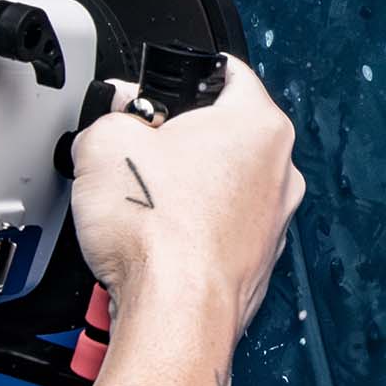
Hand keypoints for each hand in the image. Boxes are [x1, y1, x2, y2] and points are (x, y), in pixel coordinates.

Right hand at [70, 57, 303, 342]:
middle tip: (141, 151)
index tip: (161, 90)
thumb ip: (111, 113)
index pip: (229, 72)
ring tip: (147, 203)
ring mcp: (275, 219)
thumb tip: (114, 117)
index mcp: (258, 124)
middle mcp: (280, 169)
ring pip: (226, 184)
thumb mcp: (105, 142)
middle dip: (182, 138)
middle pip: (226, 132)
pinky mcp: (258, 261)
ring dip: (190, 187)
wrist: (174, 313)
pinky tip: (161, 240)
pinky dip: (196, 229)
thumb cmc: (157, 232)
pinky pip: (223, 228)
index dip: (184, 76)